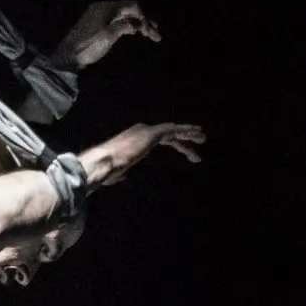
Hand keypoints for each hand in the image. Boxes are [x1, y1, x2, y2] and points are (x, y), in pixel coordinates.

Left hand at [50, 0, 161, 72]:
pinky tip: (134, 33)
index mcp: (106, 7)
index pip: (132, 6)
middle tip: (156, 34)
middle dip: (144, 21)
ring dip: (137, 24)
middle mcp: (103, 8)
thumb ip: (125, 26)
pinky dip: (127, 26)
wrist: (67, 57)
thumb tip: (139, 24)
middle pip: (129, 10)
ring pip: (124, 16)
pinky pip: (117, 21)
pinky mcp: (97, 25)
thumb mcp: (108, 36)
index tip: (151, 32)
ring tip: (150, 35)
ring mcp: (99, 16)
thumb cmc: (87, 46)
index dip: (144, 17)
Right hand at [79, 122, 204, 186]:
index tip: (188, 153)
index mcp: (136, 139)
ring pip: (173, 131)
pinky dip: (184, 130)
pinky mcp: (151, 133)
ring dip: (188, 134)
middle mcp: (142, 131)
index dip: (176, 145)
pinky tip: (195, 133)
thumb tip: (122, 175)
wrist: (103, 163)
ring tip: (202, 139)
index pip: (161, 140)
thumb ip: (122, 171)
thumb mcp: (116, 171)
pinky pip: (172, 130)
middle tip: (200, 144)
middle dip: (185, 139)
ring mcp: (147, 131)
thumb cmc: (106, 170)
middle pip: (169, 134)